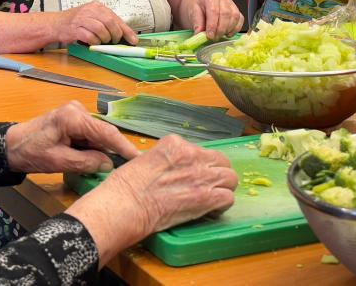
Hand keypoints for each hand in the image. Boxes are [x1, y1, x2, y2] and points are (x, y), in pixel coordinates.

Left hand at [4, 101, 140, 173]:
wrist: (10, 146)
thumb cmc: (31, 153)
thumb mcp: (59, 161)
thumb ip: (86, 162)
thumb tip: (109, 164)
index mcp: (73, 117)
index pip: (106, 132)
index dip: (124, 146)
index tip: (138, 159)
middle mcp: (78, 109)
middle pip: (104, 132)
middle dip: (114, 150)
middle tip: (127, 168)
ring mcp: (76, 112)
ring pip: (98, 134)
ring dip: (102, 150)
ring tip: (110, 166)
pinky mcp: (73, 118)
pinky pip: (90, 134)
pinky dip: (93, 146)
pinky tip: (94, 158)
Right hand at [54, 1, 138, 45]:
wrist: (56, 24)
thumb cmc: (77, 22)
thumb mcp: (93, 17)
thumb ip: (107, 23)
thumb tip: (125, 35)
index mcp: (97, 6)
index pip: (116, 18)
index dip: (126, 30)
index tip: (133, 40)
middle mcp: (90, 10)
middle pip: (110, 22)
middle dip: (115, 35)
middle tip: (114, 41)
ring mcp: (81, 19)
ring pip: (101, 29)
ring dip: (104, 39)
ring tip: (102, 41)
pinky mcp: (74, 29)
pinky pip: (90, 37)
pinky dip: (94, 42)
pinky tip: (93, 42)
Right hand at [65, 135, 237, 263]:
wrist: (125, 204)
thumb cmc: (126, 186)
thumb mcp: (146, 159)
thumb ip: (166, 160)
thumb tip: (173, 169)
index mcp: (175, 144)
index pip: (202, 151)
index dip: (200, 166)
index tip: (192, 177)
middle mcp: (192, 155)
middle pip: (221, 162)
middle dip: (217, 175)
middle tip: (207, 188)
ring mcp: (201, 175)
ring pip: (230, 179)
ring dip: (222, 189)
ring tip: (211, 200)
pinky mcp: (206, 197)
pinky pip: (228, 198)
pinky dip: (221, 206)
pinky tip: (210, 211)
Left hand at [188, 0, 243, 39]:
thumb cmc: (199, 6)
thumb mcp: (193, 12)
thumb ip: (197, 22)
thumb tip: (199, 34)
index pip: (214, 11)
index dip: (212, 25)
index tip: (210, 36)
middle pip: (226, 14)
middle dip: (221, 29)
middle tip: (215, 38)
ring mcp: (231, 3)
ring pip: (235, 17)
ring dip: (228, 29)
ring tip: (220, 35)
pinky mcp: (236, 9)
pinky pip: (240, 19)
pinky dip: (236, 28)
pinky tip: (228, 34)